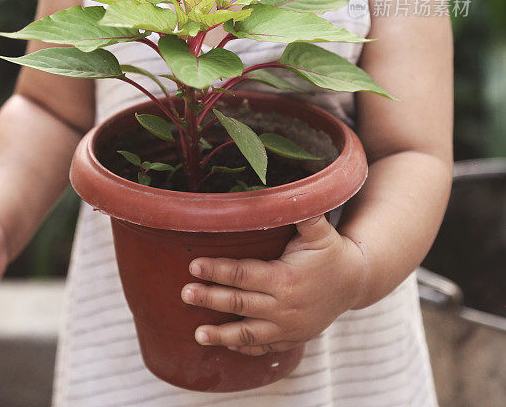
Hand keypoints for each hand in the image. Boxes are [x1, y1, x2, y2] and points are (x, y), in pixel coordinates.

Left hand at [181, 214, 367, 355]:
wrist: (356, 282)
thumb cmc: (332, 251)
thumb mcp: (320, 230)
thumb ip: (304, 213)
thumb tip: (290, 192)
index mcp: (286, 278)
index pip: (243, 274)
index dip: (218, 270)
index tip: (194, 265)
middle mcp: (284, 307)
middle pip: (239, 303)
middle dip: (209, 298)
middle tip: (184, 293)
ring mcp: (288, 328)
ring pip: (248, 334)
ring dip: (221, 335)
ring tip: (197, 334)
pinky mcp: (292, 339)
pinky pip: (263, 347)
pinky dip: (243, 348)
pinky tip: (224, 344)